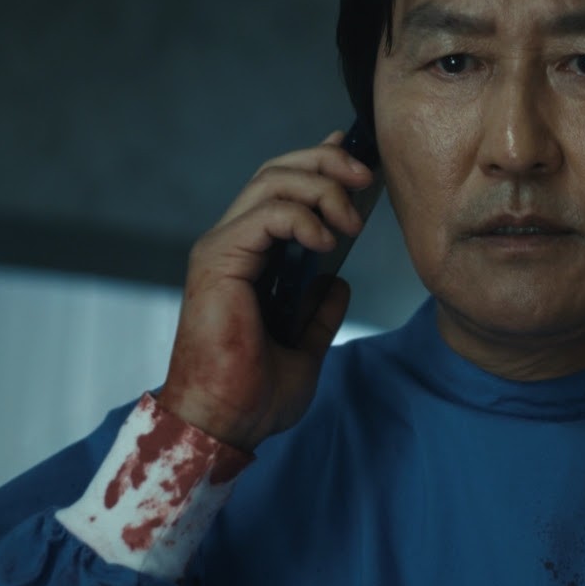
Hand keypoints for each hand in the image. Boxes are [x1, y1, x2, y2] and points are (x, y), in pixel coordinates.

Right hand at [157, 130, 375, 452]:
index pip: (279, 190)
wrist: (226, 425)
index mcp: (246, 259)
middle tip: (366, 178)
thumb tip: (337, 283)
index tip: (358, 160)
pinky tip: (328, 242)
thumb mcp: (305, 349)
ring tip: (352, 221)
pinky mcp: (218, 260)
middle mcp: (230, 244)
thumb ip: (319, 313)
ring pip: (272, 181)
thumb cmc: (254, 396)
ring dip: (323, 188)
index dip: (318, 163)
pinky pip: (266, 214)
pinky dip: (303, 218)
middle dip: (327, 162)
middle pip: (276, 171)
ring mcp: (221, 248)